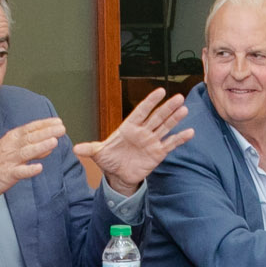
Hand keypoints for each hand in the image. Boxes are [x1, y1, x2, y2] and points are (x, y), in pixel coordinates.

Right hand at [0, 117, 67, 205]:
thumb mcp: (12, 151)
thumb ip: (32, 148)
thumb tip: (50, 144)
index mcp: (11, 139)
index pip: (30, 128)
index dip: (44, 124)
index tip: (58, 121)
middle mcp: (10, 147)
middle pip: (30, 138)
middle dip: (46, 132)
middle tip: (61, 128)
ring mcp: (8, 161)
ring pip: (26, 152)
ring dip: (40, 146)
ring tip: (54, 142)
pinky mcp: (6, 175)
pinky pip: (18, 172)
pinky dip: (29, 170)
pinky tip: (39, 168)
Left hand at [73, 88, 194, 188]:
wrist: (118, 175)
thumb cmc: (109, 160)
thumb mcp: (98, 154)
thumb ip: (90, 148)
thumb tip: (76, 148)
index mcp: (129, 127)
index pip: (141, 111)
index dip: (150, 102)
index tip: (160, 91)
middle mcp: (142, 131)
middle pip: (157, 117)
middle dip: (167, 107)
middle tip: (178, 97)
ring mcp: (151, 141)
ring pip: (165, 127)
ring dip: (175, 119)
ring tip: (184, 109)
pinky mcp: (157, 153)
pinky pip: (170, 144)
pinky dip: (179, 138)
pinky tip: (189, 132)